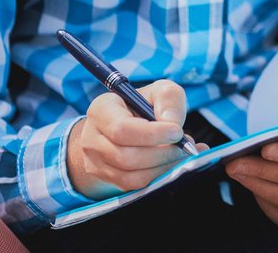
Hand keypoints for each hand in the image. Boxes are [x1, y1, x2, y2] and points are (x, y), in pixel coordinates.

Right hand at [66, 79, 191, 199]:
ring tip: (181, 154)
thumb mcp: (159, 91)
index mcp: (101, 109)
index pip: (121, 129)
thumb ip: (169, 99)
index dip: (152, 134)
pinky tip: (174, 164)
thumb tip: (172, 123)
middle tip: (186, 146)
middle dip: (162, 153)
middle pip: (126, 156)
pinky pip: (133, 185)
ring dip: (163, 167)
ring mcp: (95, 161)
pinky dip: (158, 177)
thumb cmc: (144, 105)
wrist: (126, 127)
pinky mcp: (105, 178)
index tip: (178, 132)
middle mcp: (91, 137)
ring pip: (130, 176)